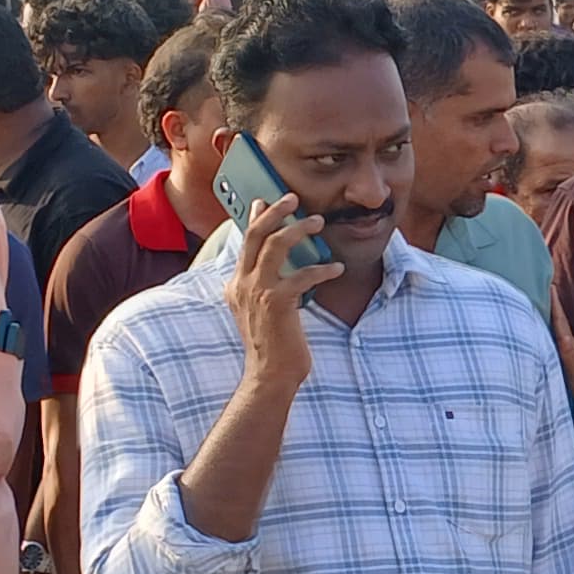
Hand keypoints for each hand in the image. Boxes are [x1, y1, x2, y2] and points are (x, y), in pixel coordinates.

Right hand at [225, 195, 340, 390]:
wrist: (269, 374)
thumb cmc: (271, 344)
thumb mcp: (259, 310)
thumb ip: (261, 287)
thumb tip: (275, 265)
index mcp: (236, 285)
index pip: (244, 242)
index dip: (255, 218)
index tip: (263, 201)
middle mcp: (242, 284)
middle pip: (255, 234)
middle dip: (274, 211)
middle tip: (293, 198)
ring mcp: (258, 291)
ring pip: (276, 244)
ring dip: (300, 229)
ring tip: (318, 222)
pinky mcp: (278, 302)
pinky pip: (303, 274)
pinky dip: (323, 269)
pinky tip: (336, 268)